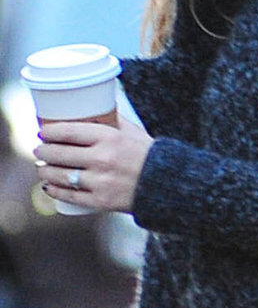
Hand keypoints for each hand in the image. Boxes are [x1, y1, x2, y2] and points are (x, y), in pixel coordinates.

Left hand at [34, 115, 152, 213]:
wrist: (167, 184)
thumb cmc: (149, 154)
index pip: (68, 132)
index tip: (43, 132)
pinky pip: (68, 195)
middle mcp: (102, 159)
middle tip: (40, 149)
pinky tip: (49, 185)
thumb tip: (98, 106)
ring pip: (59, 175)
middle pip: (58, 153)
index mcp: (110, 138)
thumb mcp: (134, 132)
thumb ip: (114, 120)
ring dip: (44, 170)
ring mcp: (100, 181)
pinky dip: (54, 190)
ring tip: (42, 167)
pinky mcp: (100, 200)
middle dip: (43, 151)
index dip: (49, 131)